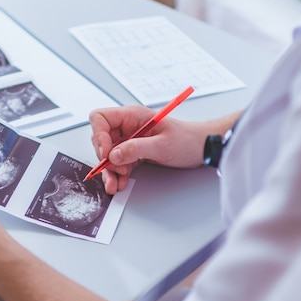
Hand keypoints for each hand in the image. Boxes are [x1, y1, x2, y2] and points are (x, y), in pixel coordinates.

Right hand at [89, 105, 210, 193]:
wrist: (202, 148)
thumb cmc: (187, 139)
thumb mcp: (162, 145)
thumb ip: (136, 149)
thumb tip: (113, 155)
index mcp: (132, 116)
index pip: (101, 118)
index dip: (99, 135)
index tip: (107, 153)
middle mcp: (128, 127)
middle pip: (101, 139)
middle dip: (104, 158)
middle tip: (115, 169)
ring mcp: (130, 140)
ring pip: (109, 155)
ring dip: (109, 171)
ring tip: (115, 184)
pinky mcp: (135, 153)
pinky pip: (119, 163)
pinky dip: (118, 174)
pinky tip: (121, 183)